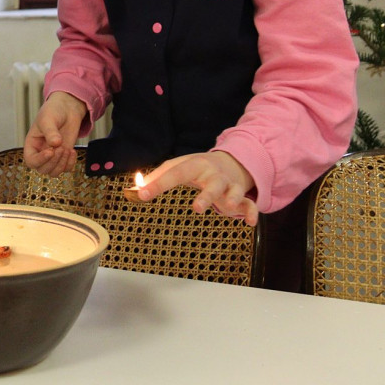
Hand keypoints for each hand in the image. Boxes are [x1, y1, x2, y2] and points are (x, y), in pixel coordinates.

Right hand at [23, 92, 86, 175]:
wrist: (67, 110)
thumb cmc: (53, 112)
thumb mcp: (48, 119)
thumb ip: (50, 131)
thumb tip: (55, 143)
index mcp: (32, 144)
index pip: (30, 161)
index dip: (39, 160)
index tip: (50, 151)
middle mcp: (40, 153)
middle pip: (43, 169)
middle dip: (54, 161)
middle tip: (60, 147)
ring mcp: (53, 156)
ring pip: (54, 172)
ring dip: (61, 164)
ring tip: (66, 149)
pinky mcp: (64, 157)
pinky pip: (66, 169)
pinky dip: (70, 163)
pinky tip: (72, 151)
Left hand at [137, 151, 258, 225]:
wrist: (230, 161)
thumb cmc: (196, 168)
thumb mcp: (176, 167)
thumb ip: (156, 178)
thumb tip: (133, 189)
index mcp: (194, 165)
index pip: (174, 174)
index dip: (158, 184)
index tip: (142, 194)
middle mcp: (213, 174)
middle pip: (210, 183)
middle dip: (205, 195)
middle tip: (196, 208)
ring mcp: (229, 185)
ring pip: (232, 191)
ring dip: (232, 199)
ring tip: (228, 207)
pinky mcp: (241, 196)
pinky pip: (249, 204)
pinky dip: (251, 212)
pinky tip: (250, 223)